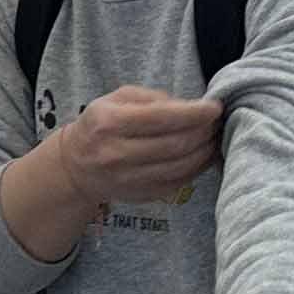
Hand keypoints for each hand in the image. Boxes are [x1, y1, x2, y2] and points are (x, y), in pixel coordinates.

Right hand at [49, 86, 227, 208]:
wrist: (76, 166)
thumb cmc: (101, 125)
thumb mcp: (116, 99)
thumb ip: (151, 98)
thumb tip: (189, 106)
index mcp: (110, 122)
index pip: (162, 117)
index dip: (194, 113)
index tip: (215, 107)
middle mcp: (117, 153)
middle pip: (175, 144)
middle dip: (204, 132)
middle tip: (217, 122)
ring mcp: (129, 178)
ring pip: (181, 166)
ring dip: (205, 151)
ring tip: (214, 138)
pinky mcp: (141, 195)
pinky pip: (179, 182)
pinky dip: (197, 168)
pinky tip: (204, 156)